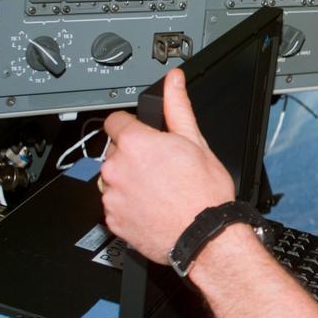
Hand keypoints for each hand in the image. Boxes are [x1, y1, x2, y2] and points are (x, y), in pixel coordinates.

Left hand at [100, 69, 235, 262]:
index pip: (116, 121)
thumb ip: (178, 106)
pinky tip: (152, 207)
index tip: (144, 137)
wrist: (205, 237)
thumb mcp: (196, 141)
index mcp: (136, 143)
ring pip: (114, 179)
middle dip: (133, 156)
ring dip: (129, 181)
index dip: (132, 127)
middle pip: (115, 152)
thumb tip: (174, 80)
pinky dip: (128, 205)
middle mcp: (116, 167)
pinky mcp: (112, 220)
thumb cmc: (204, 193)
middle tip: (161, 168)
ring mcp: (112, 195)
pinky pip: (115, 205)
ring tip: (158, 191)